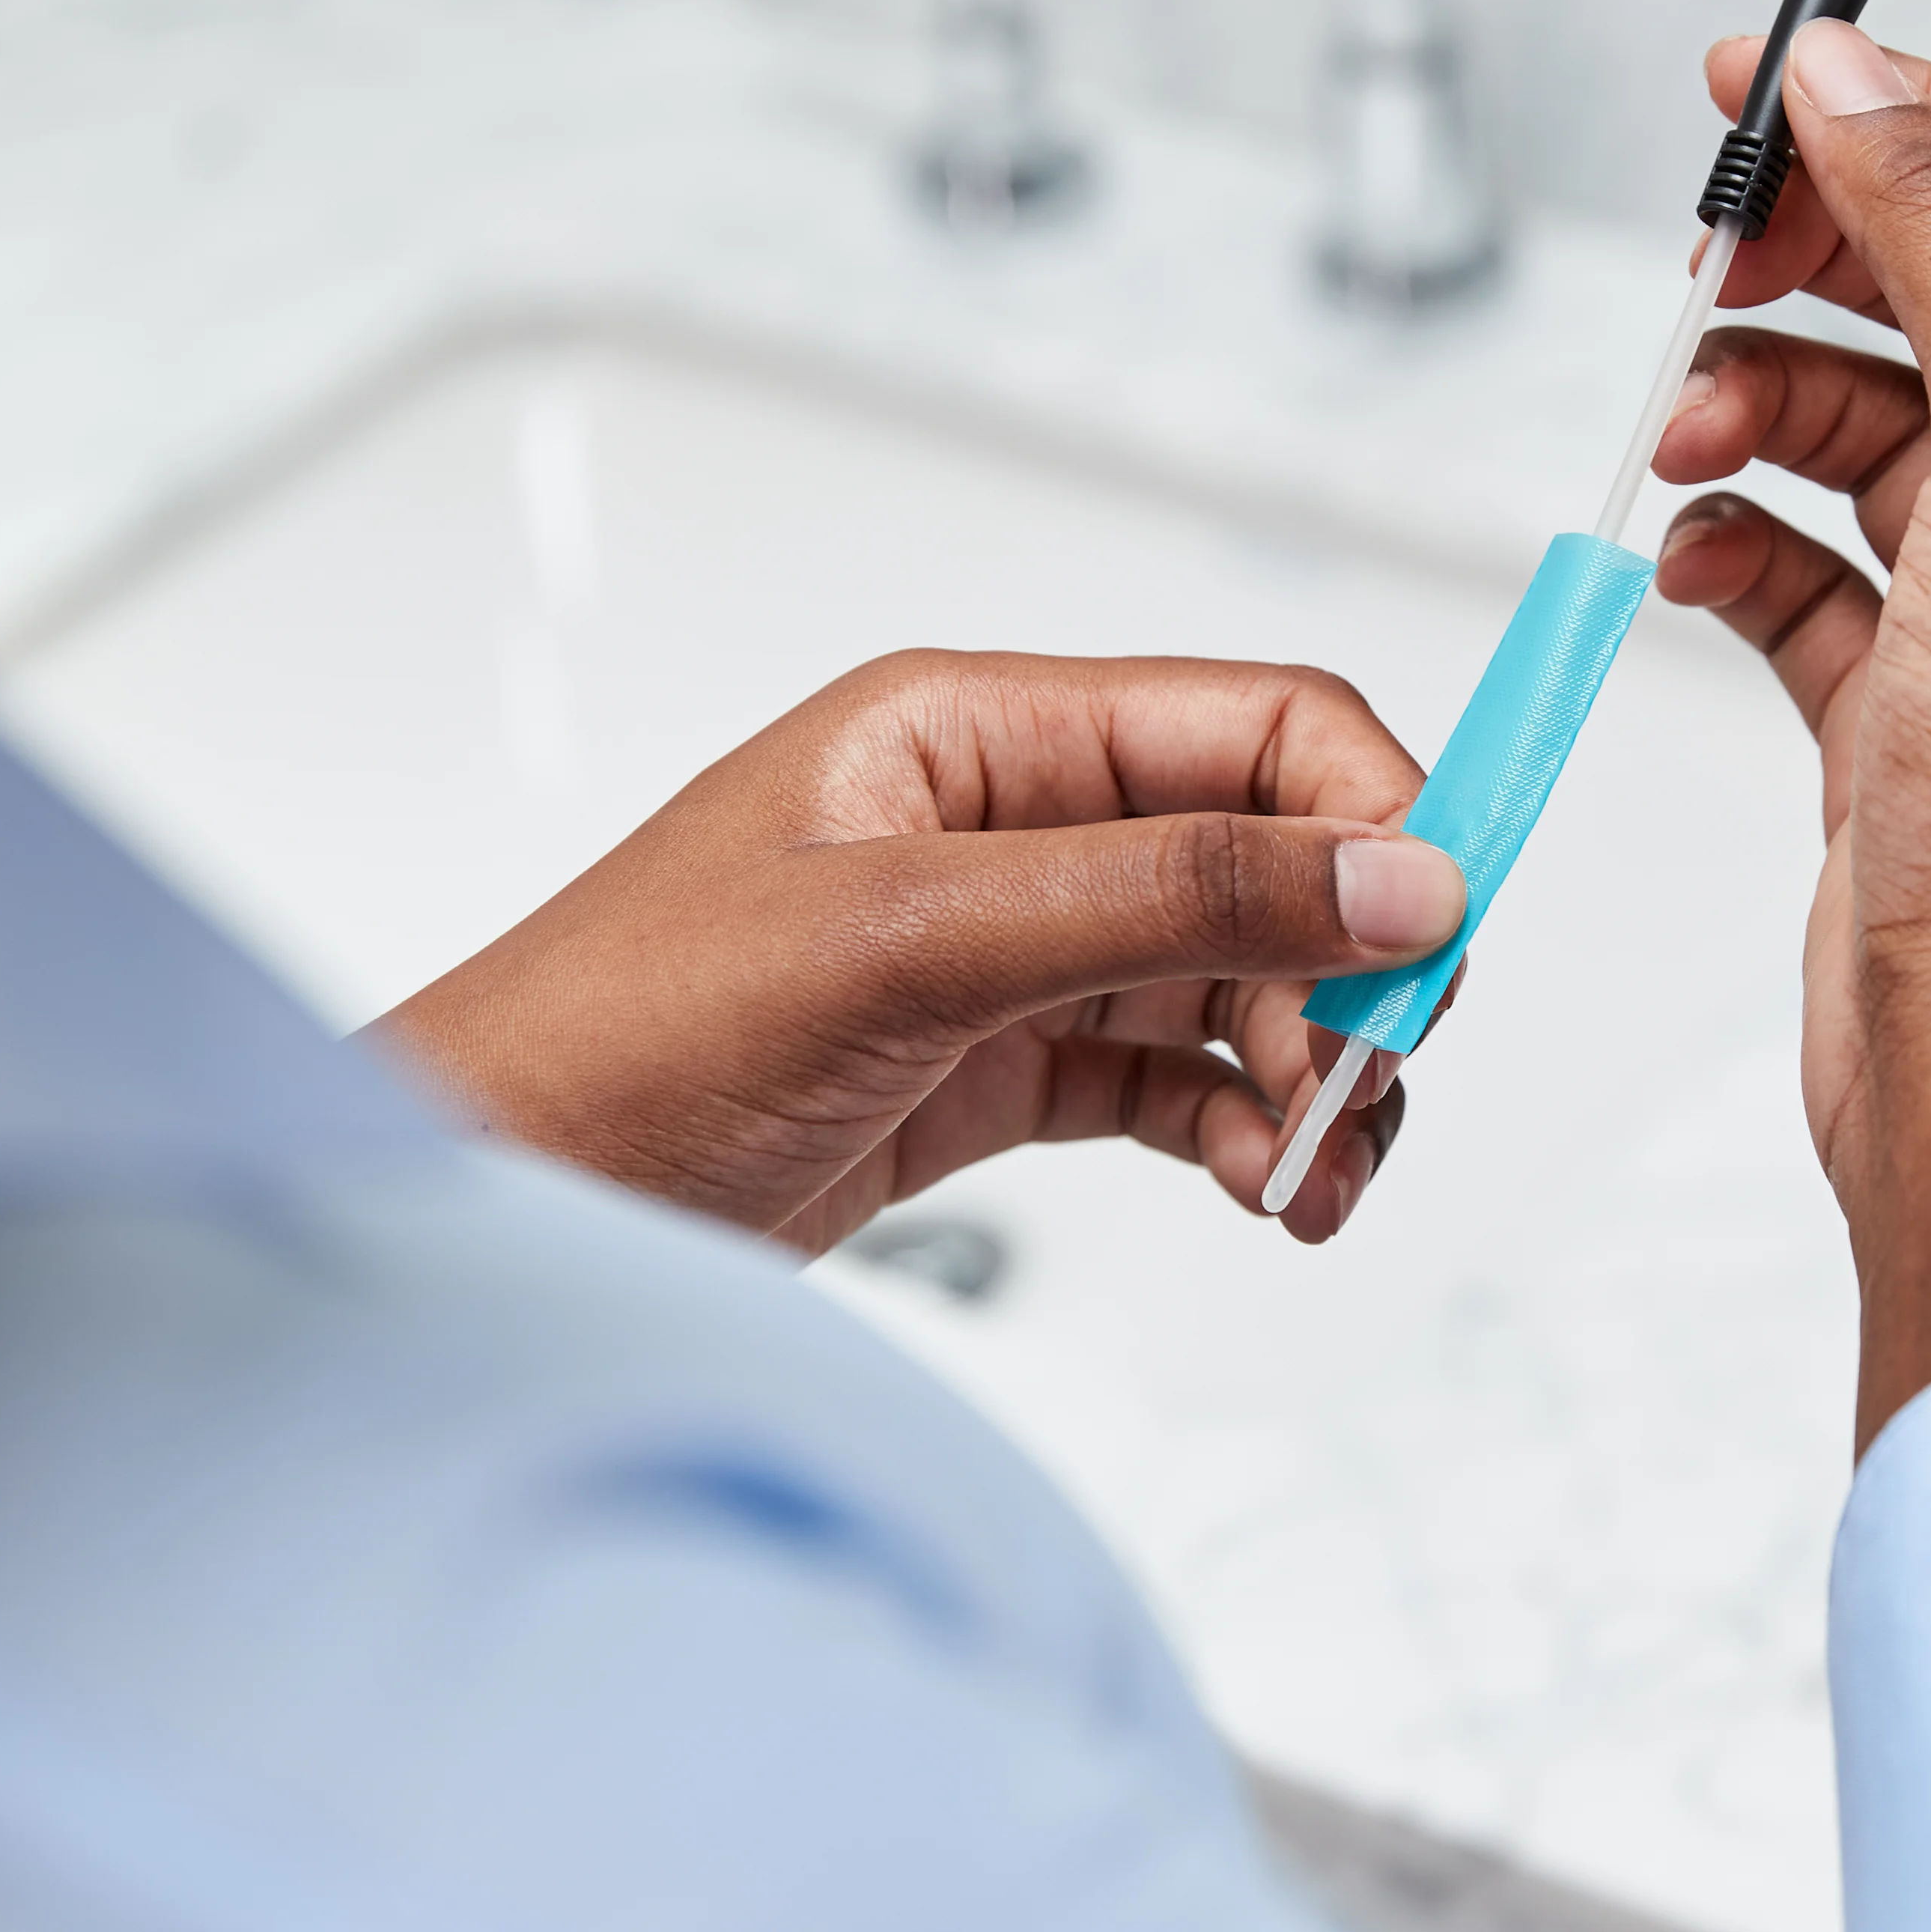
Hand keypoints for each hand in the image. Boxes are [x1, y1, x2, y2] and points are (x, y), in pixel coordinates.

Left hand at [370, 652, 1462, 1252]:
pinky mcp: (992, 1071)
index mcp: (974, 727)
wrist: (492, 1206)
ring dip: (1312, 1073)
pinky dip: (1245, 1132)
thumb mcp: (916, 943)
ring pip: (1239, 982)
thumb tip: (1401, 873)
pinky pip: (1179, 1079)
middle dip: (1348, 975)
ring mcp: (1004, 951)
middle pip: (1270, 860)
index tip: (1438, 944)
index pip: (1254, 725)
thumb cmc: (628, 1038)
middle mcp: (1005, 823)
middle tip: (1365, 1094)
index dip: (1376, 817)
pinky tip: (1263, 1191)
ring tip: (1313, 1179)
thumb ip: (1169, 900)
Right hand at [1654, 19, 1930, 1445]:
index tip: (1761, 85)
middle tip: (1701, 253)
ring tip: (1683, 436)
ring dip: (1757, 407)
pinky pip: (1802, 576)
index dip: (1919, 114)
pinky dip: (1734, 546)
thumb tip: (1855, 78)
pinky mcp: (1905, 715)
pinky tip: (1687, 557)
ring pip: (1863, 435)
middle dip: (1817, 261)